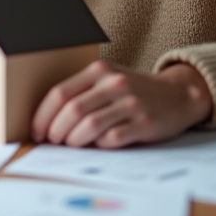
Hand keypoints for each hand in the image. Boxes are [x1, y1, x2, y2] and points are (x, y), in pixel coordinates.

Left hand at [31, 61, 212, 147]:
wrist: (179, 95)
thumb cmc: (135, 92)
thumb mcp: (108, 81)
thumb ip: (83, 93)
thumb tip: (49, 122)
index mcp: (100, 70)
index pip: (60, 93)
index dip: (43, 115)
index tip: (36, 131)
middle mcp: (114, 83)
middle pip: (72, 110)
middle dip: (56, 131)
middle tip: (52, 142)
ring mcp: (131, 102)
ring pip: (90, 125)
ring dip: (74, 140)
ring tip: (72, 144)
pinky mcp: (145, 122)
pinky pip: (113, 138)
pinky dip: (100, 145)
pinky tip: (99, 144)